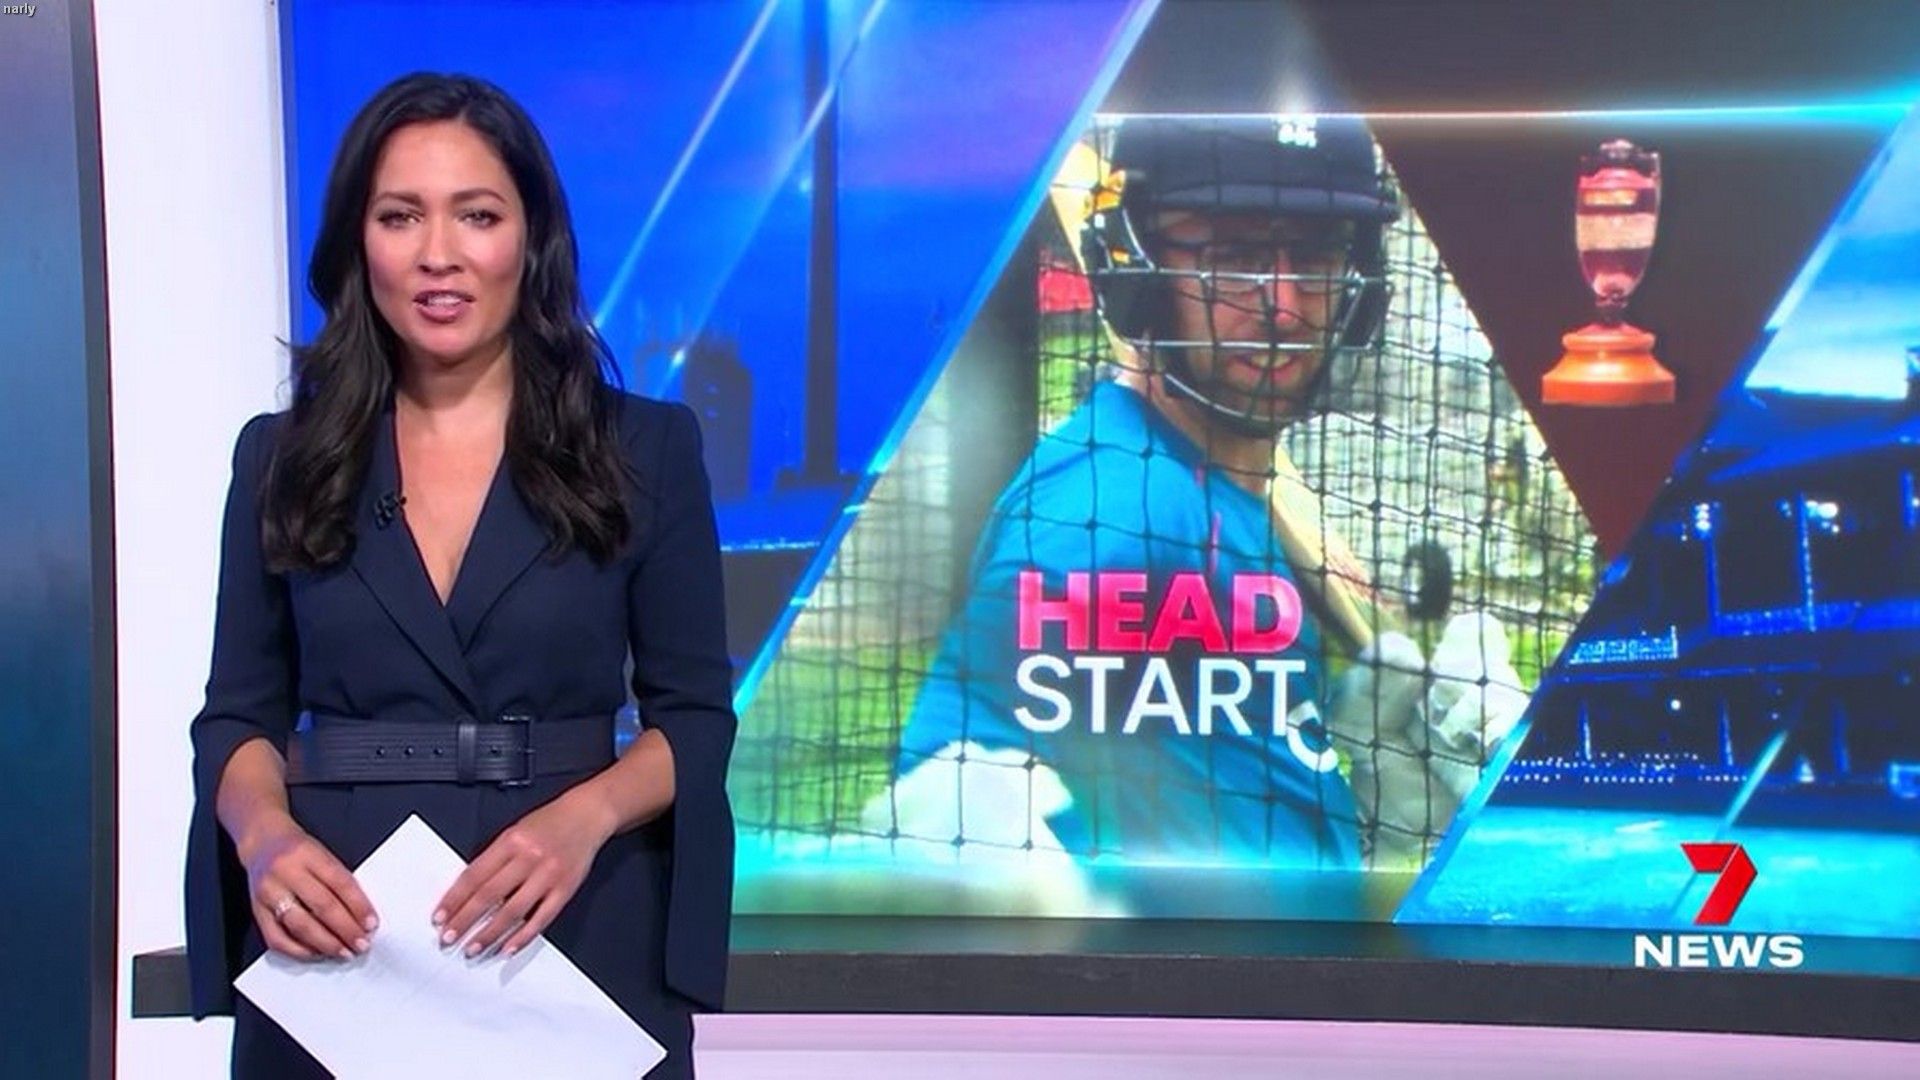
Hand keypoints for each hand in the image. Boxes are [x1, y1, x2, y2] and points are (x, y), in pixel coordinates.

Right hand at [239, 814, 378, 961]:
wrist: (262, 841)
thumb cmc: (298, 850)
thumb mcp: (323, 854)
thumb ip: (340, 881)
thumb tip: (361, 915)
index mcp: (308, 854)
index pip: (340, 883)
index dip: (359, 906)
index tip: (371, 924)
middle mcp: (286, 872)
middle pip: (321, 906)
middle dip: (345, 930)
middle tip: (361, 944)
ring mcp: (268, 893)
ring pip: (300, 925)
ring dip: (326, 944)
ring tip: (343, 952)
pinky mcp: (256, 911)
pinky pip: (276, 938)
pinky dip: (299, 950)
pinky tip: (316, 953)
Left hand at [432, 791, 616, 958]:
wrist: (588, 814)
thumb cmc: (550, 822)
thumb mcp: (514, 832)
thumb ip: (494, 859)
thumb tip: (469, 892)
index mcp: (511, 841)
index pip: (474, 876)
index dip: (454, 900)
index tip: (440, 918)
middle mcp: (528, 858)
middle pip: (489, 896)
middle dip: (465, 921)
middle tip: (449, 938)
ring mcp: (548, 875)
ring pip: (513, 911)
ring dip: (490, 934)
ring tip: (474, 948)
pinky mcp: (565, 889)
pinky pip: (542, 918)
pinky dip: (523, 936)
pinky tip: (508, 947)